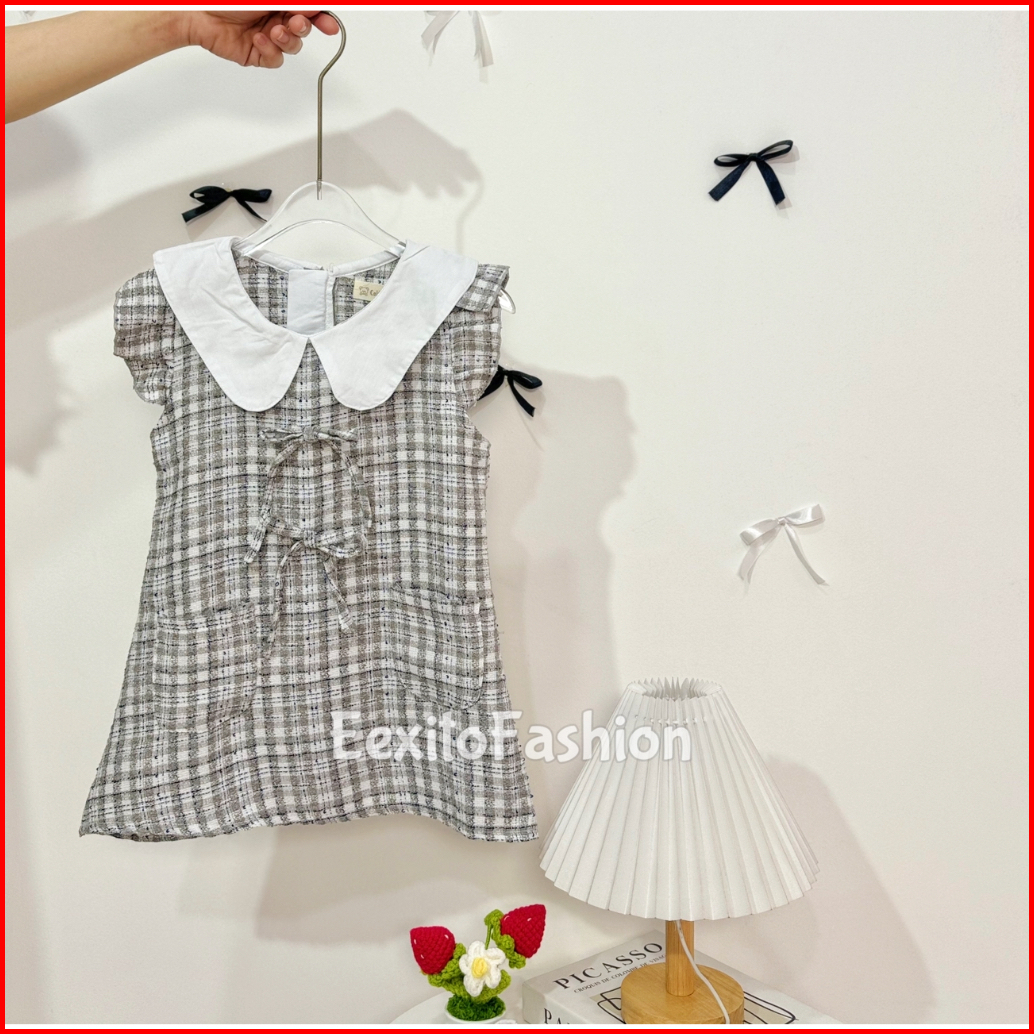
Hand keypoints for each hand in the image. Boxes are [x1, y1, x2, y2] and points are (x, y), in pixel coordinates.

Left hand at [181, 11, 338, 68]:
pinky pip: (276, 60)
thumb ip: (293, 2)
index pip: (308, 10)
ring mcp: (267, 36)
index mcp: (278, 2)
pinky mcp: (258, 54)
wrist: (197, 13)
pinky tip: (258, 40)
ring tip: (273, 32)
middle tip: (295, 23)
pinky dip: (270, 51)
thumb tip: (313, 7)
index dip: (321, 18)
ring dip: (287, 40)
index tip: (329, 24)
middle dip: (303, 27)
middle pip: (304, 28)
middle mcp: (275, 17)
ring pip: (293, 46)